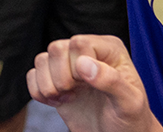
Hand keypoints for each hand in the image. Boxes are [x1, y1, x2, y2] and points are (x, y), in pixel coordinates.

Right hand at [27, 36, 162, 131]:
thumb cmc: (130, 119)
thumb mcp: (129, 103)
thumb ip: (112, 81)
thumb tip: (84, 64)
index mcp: (109, 49)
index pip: (79, 43)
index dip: (78, 66)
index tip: (89, 85)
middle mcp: (87, 51)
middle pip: (56, 48)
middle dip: (61, 77)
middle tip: (75, 92)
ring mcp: (69, 66)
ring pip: (41, 60)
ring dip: (49, 85)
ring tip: (68, 98)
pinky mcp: (55, 80)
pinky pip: (32, 75)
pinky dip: (38, 92)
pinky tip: (57, 102)